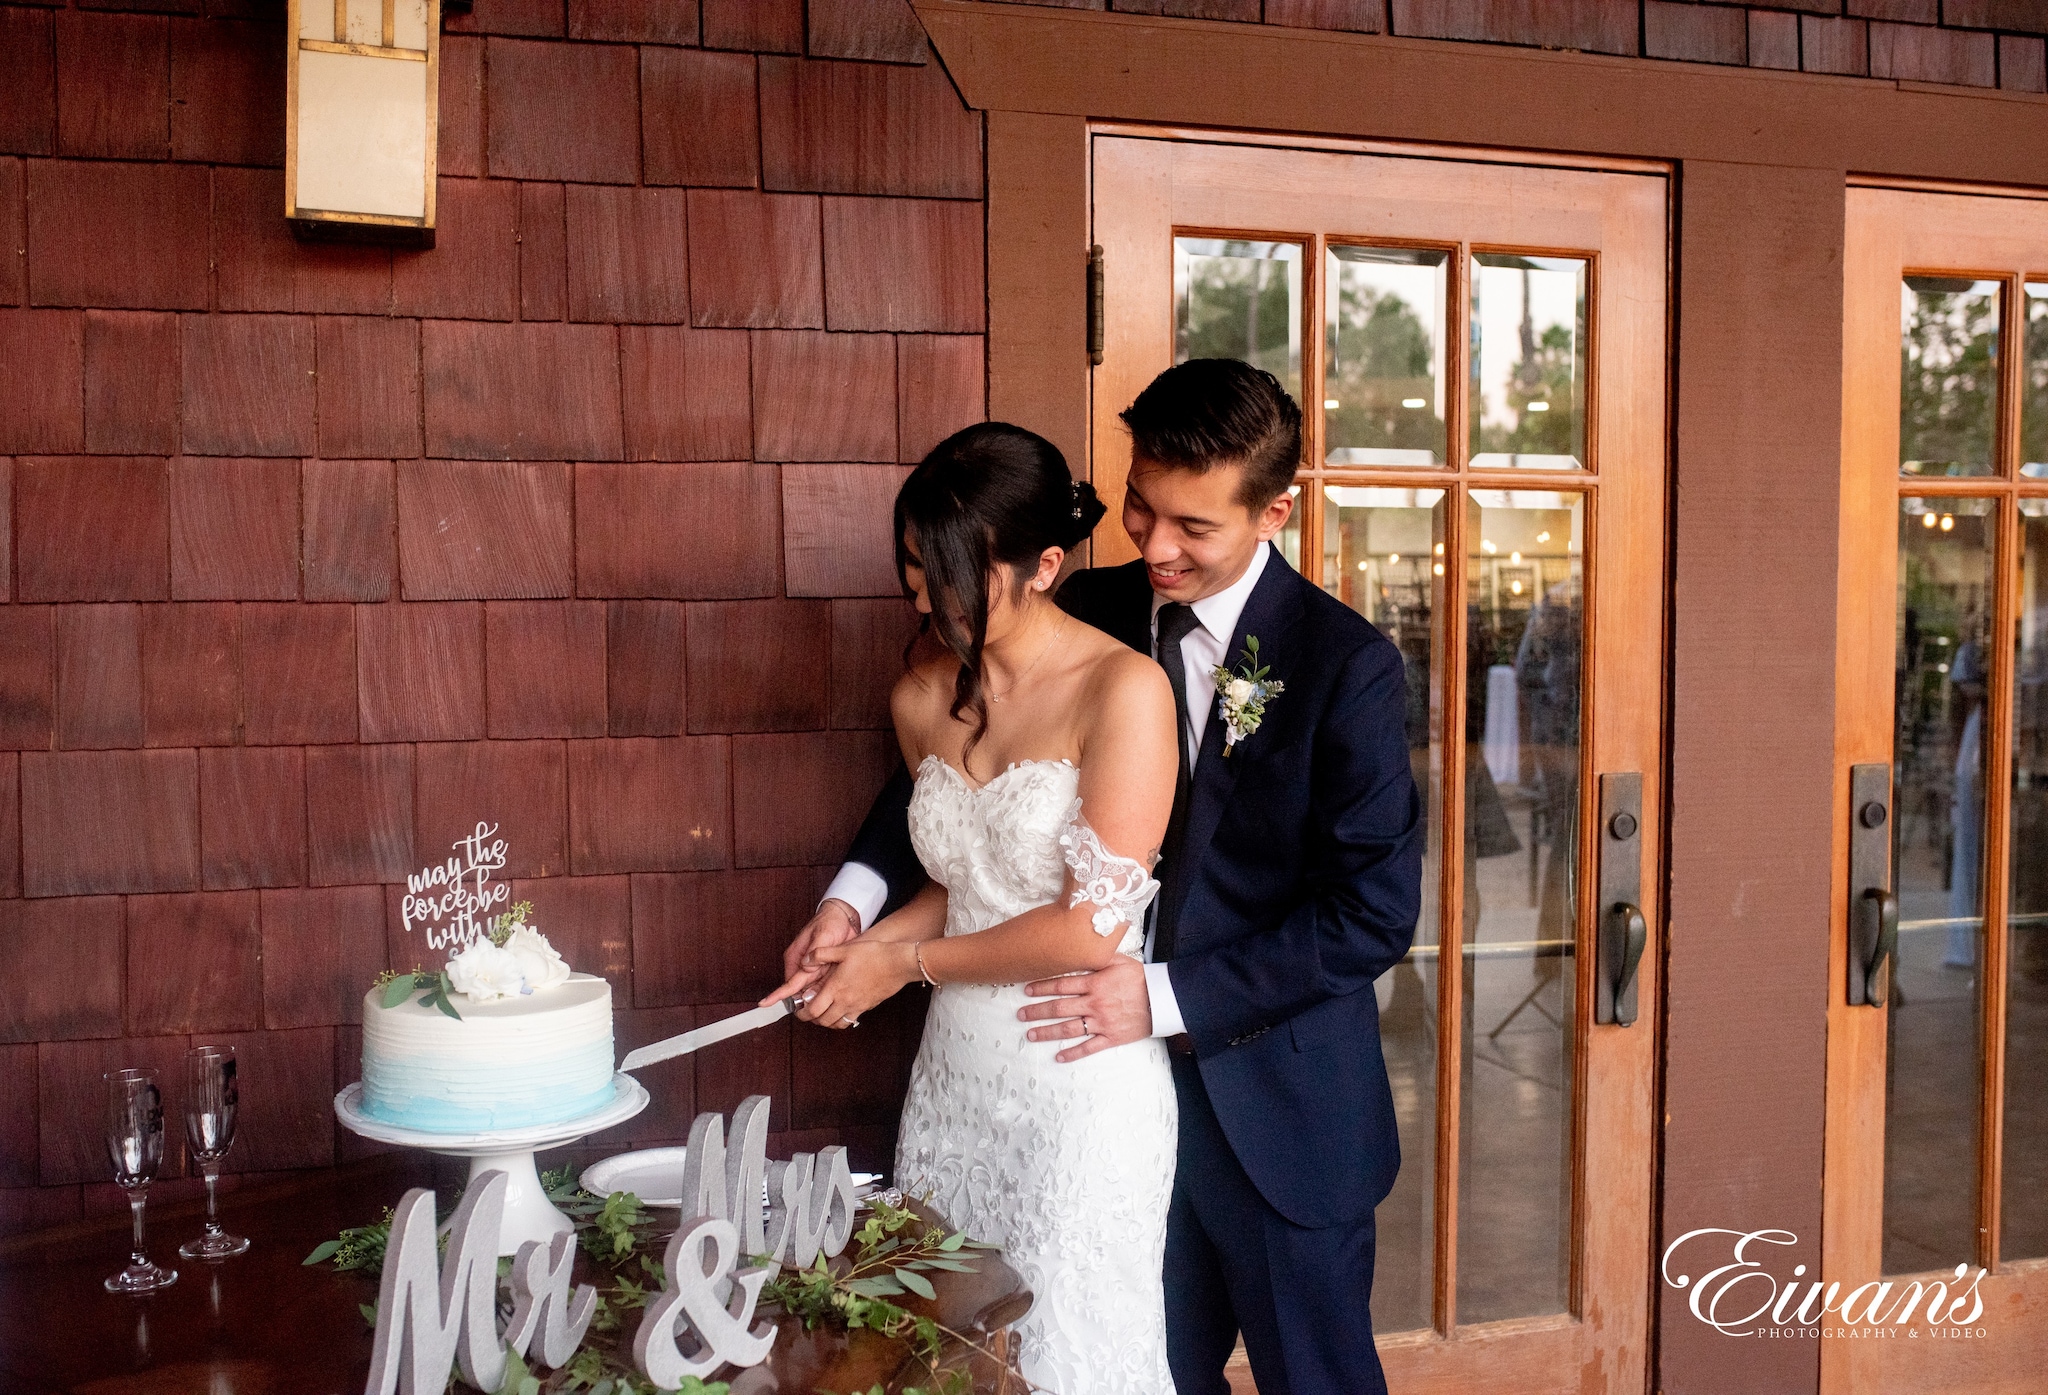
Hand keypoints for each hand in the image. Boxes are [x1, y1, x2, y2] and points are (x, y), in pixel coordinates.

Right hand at [762, 899, 861, 1007]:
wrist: (845, 916)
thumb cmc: (829, 922)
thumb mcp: (821, 936)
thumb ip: (814, 953)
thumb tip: (806, 967)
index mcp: (795, 957)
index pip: (789, 981)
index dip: (780, 994)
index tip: (766, 1003)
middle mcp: (803, 965)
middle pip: (801, 989)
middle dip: (805, 1000)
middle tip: (813, 1009)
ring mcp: (814, 969)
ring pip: (812, 990)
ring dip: (818, 996)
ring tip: (825, 1004)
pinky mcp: (825, 970)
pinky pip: (823, 985)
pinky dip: (827, 991)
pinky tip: (833, 996)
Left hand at [800, 938, 918, 1028]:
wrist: (899, 963)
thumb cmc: (874, 955)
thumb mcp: (844, 949)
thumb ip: (821, 954)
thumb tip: (806, 960)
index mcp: (836, 988)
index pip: (813, 1010)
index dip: (801, 1012)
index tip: (797, 1008)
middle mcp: (845, 1001)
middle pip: (822, 1021)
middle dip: (811, 1019)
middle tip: (806, 1011)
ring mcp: (858, 1006)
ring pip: (836, 1024)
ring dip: (826, 1021)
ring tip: (822, 1012)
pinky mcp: (868, 1007)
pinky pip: (850, 1020)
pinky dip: (841, 1020)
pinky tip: (840, 1009)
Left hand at [1018, 955, 1151, 1062]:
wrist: (1163, 999)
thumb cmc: (1141, 977)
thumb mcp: (1118, 960)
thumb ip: (1097, 955)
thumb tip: (1080, 944)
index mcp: (1095, 983)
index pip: (1061, 985)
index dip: (1042, 987)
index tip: (1026, 990)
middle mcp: (1094, 1003)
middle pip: (1059, 1008)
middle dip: (1037, 1011)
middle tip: (1020, 1014)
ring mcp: (1101, 1022)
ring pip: (1069, 1029)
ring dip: (1047, 1032)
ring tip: (1030, 1034)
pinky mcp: (1111, 1037)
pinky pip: (1089, 1047)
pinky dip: (1073, 1054)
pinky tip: (1058, 1057)